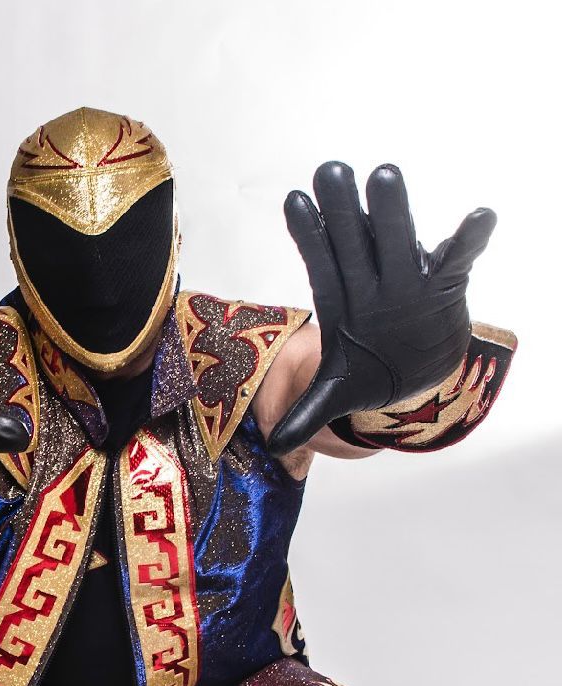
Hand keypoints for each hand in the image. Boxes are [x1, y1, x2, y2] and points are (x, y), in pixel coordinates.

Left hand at [267, 162, 496, 456]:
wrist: (413, 373)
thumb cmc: (368, 370)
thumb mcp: (336, 393)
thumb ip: (307, 413)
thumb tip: (276, 445)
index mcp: (342, 298)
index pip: (321, 263)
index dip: (308, 236)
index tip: (294, 201)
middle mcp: (371, 281)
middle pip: (354, 242)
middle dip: (343, 210)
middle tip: (331, 169)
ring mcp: (406, 278)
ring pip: (398, 239)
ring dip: (392, 211)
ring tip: (385, 174)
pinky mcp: (443, 284)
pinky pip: (457, 258)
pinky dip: (469, 239)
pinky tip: (480, 217)